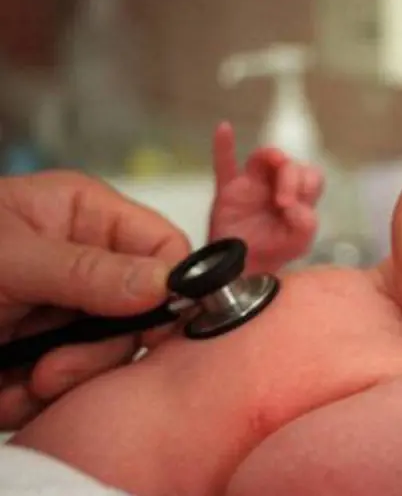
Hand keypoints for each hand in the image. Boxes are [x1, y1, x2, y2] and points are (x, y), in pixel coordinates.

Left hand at [0, 170, 189, 429]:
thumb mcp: (5, 257)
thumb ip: (86, 270)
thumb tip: (165, 282)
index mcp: (87, 216)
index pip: (164, 246)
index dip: (173, 286)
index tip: (154, 325)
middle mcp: (88, 261)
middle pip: (145, 311)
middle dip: (101, 350)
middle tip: (56, 369)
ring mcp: (68, 308)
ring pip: (110, 354)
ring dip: (67, 380)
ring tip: (20, 382)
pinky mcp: (48, 348)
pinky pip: (74, 380)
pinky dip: (39, 396)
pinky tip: (6, 390)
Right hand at [209, 122, 323, 272]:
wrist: (243, 271)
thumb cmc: (273, 253)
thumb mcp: (300, 242)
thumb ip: (305, 223)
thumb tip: (293, 205)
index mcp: (297, 198)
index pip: (310, 175)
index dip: (306, 183)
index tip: (295, 205)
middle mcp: (277, 187)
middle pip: (289, 164)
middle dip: (290, 178)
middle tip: (282, 203)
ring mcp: (252, 186)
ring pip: (263, 159)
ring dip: (271, 157)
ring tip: (274, 161)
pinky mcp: (229, 191)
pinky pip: (224, 164)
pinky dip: (224, 146)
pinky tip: (224, 128)